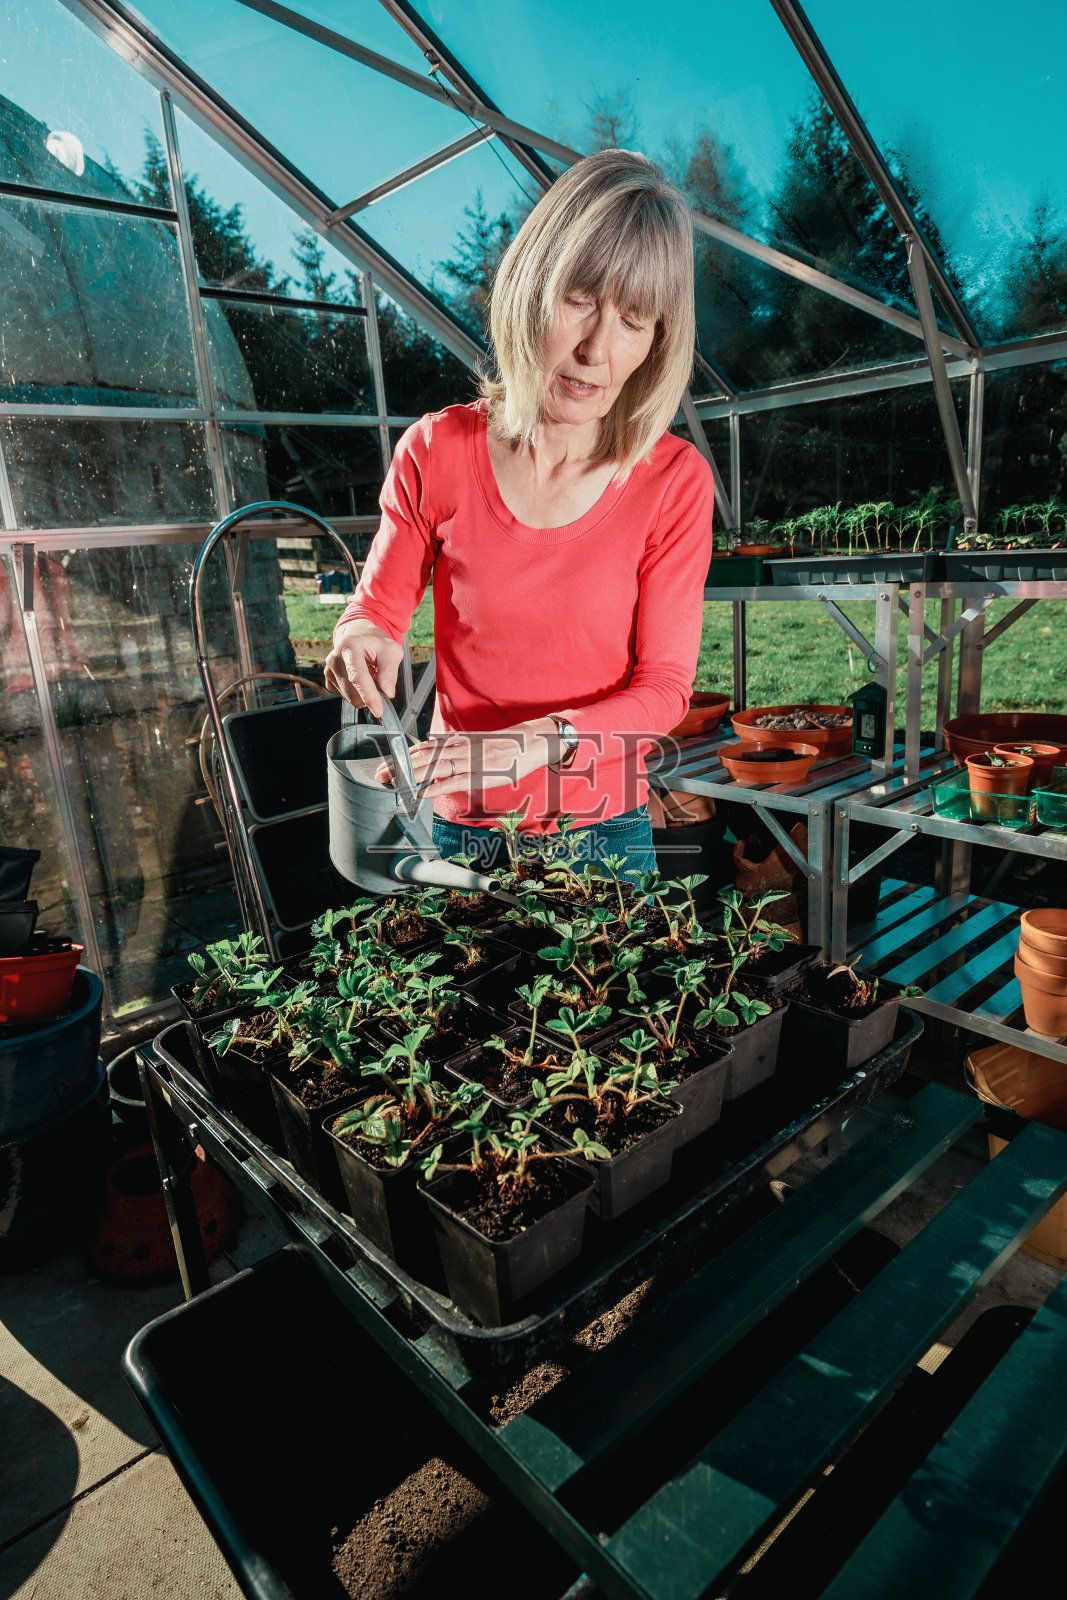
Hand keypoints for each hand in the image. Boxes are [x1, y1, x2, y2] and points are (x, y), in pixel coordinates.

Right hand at [323, 620, 403, 717]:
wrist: (359, 636)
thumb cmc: (375, 643)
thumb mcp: (391, 650)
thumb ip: (390, 671)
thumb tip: (387, 692)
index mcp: (349, 647)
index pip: (358, 676)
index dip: (368, 695)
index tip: (378, 710)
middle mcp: (335, 658)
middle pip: (353, 692)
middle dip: (371, 692)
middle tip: (378, 676)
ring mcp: (329, 670)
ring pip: (351, 698)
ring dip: (364, 692)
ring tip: (368, 673)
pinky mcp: (329, 681)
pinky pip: (346, 697)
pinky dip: (357, 693)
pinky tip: (359, 679)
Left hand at [373, 719, 563, 796]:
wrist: (531, 741)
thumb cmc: (505, 745)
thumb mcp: (476, 742)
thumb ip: (455, 747)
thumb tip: (434, 751)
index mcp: (458, 742)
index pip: (424, 748)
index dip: (403, 757)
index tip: (385, 764)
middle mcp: (460, 749)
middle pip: (423, 757)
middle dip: (399, 766)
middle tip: (379, 775)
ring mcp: (470, 761)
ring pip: (434, 768)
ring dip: (411, 776)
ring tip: (392, 783)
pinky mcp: (481, 774)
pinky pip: (454, 781)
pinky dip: (436, 787)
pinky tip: (422, 793)